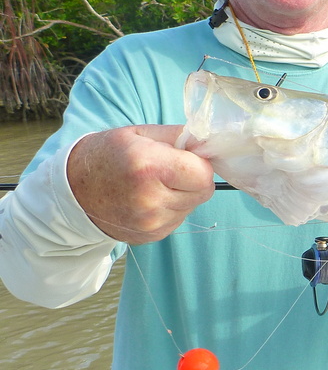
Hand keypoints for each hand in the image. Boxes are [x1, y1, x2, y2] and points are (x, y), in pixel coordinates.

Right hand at [68, 125, 214, 244]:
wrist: (73, 191)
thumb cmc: (108, 155)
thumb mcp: (141, 133)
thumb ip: (181, 136)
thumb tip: (212, 143)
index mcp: (148, 167)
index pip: (204, 174)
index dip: (200, 164)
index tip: (185, 158)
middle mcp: (150, 199)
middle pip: (204, 192)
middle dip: (194, 179)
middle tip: (170, 170)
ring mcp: (150, 223)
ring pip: (193, 206)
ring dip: (183, 195)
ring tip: (155, 185)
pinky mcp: (151, 236)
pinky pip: (179, 219)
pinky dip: (171, 208)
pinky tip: (149, 199)